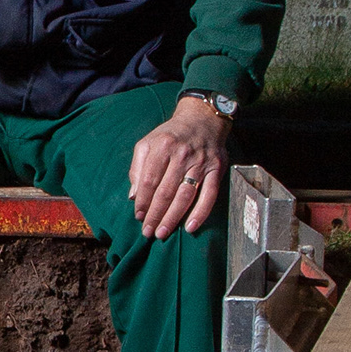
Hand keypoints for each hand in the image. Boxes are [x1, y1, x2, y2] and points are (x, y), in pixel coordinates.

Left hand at [129, 95, 229, 239]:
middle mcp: (182, 154)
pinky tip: (190, 227)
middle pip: (166, 191)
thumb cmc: (171, 135)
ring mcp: (201, 163)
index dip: (143, 201)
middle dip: (155, 214)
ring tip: (163, 232)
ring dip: (173, 217)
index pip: (149, 180)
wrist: (203, 119)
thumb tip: (134, 195)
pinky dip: (200, 213)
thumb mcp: (148, 142)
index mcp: (162, 146)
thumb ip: (137, 167)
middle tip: (148, 232)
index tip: (139, 217)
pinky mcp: (216, 169)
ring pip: (186, 195)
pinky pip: (209, 195)